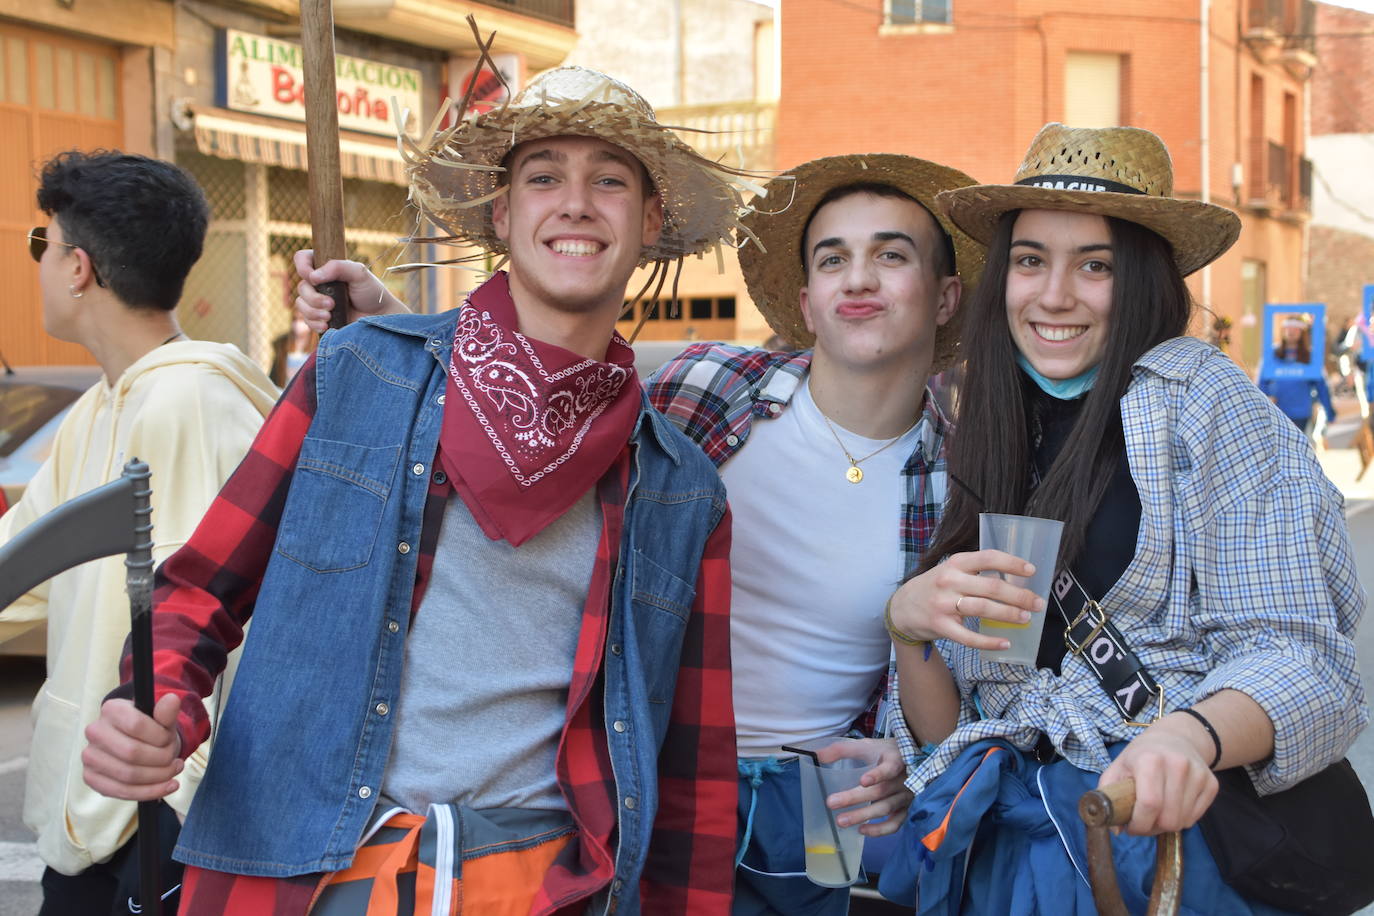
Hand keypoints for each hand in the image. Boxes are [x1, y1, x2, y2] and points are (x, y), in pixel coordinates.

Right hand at [82, 695, 184, 800]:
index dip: (160, 737)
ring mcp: (90, 756)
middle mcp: (95, 731)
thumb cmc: (152, 730)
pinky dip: (149, 792)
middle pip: (132, 753)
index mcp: (111, 709)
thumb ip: (167, 712)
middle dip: (161, 760)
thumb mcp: (163, 719)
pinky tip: (167, 786)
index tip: (169, 740)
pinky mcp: (91, 778)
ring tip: (173, 770)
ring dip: (158, 777)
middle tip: (175, 760)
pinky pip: (121, 791)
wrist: (138, 743)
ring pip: (128, 775)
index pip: (136, 726)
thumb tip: (172, 699)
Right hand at [292, 249, 406, 330]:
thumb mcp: (359, 273)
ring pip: (301, 304)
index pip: (303, 259)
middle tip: (331, 304)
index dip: (302, 266)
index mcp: (327, 268)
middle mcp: (320, 283)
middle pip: (301, 287)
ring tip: (330, 316)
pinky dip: (314, 323)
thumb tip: (313, 276)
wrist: (380, 318)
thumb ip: (338, 267)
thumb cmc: (372, 292)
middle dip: (313, 298)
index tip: (313, 277)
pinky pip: (306, 320)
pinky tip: (327, 324)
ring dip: (313, 311)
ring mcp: (318, 301)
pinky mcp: (320, 318)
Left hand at [816, 738, 912, 835]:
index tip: (863, 781)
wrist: (909, 759)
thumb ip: (842, 749)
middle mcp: (903, 780)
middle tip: (831, 803)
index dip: (877, 775)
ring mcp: (905, 796)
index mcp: (895, 760)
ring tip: (841, 821)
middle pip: (879, 791)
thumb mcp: (866, 746)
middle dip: (854, 798)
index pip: (889, 768)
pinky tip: (862, 830)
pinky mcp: (905, 809)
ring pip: (885, 808)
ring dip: (863, 815)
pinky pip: (895, 823)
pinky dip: (880, 829)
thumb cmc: (884, 752)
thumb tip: (817, 754)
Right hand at [887, 550, 1045, 650]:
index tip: (1032, 571)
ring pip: (984, 609)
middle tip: (1038, 603)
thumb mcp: (948, 571)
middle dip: (1020, 596)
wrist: (901, 608)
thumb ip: (974, 572)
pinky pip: (969, 637)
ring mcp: (944, 604)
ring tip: (1026, 618)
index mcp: (954, 564)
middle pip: (991, 587)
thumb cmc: (933, 588)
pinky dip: (989, 641)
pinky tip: (1005, 642)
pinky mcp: (941, 626)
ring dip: (1009, 614)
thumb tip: (1013, 579)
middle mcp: (949, 581)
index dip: (1012, 563)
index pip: (988, 558)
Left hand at [1097, 715, 1218, 835]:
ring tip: (1156, 813)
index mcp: (1150, 759)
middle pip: (1169, 818)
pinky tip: (1172, 806)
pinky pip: (1196, 818)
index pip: (1150, 804)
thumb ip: (1108, 794)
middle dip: (1152, 828)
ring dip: (1167, 825)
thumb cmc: (1142, 756)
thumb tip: (1115, 829)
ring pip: (1183, 821)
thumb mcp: (1118, 767)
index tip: (1131, 827)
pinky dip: (1182, 819)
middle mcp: (1177, 765)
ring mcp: (1198, 774)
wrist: (1175, 738)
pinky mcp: (1212, 784)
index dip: (1139, 824)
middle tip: (1143, 822)